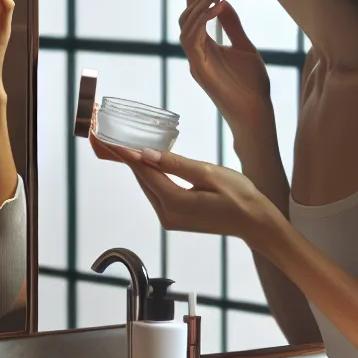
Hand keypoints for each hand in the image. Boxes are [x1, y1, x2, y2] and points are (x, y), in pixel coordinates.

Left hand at [90, 135, 283, 246]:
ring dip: (133, 164)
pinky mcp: (173, 217)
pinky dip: (148, 174)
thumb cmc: (240, 197)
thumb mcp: (210, 174)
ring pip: (146, 184)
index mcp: (175, 202)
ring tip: (114, 143)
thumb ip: (176, 164)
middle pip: (140, 178)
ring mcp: (169, 218)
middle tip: (101, 134)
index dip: (122, 151)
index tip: (103, 136)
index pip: (143, 171)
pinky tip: (140, 160)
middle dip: (121, 155)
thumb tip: (146, 154)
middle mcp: (166, 214)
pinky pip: (155, 191)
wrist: (255, 223)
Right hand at [180, 0, 272, 136]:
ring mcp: (196, 63)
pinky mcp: (200, 71)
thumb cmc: (252, 86)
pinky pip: (192, 42)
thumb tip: (224, 4)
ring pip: (186, 29)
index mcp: (207, 49)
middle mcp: (197, 55)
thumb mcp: (245, 48)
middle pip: (186, 21)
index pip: (195, 18)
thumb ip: (233, 28)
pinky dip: (201, 23)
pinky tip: (214, 10)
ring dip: (198, 8)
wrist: (256, 113)